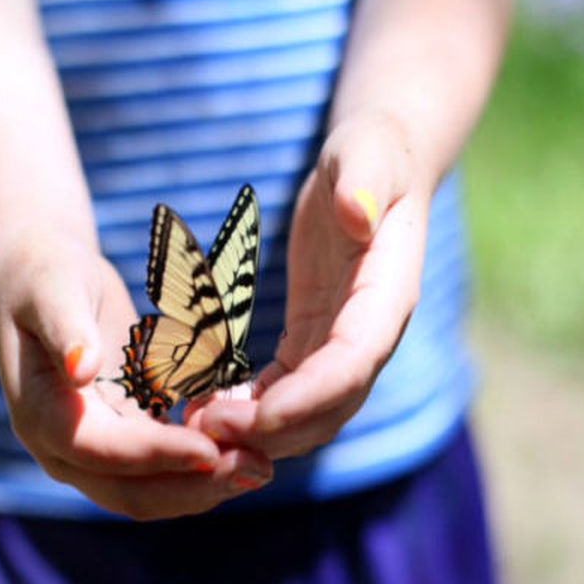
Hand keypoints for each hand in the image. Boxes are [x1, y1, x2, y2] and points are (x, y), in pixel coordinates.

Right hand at [0, 239, 272, 519]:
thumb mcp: (52, 290)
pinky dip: (202, 468)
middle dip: (192, 487)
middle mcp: (64, 448)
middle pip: (130, 492)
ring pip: (152, 492)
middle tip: (255, 468)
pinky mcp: (124, 439)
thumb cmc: (46, 276)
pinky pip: (165, 470)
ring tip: (260, 467)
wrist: (42, 279)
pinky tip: (246, 450)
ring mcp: (95, 452)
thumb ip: (67, 329)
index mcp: (42, 416)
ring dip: (205, 487)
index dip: (157, 455)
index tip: (210, 449)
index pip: (102, 452)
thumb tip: (81, 369)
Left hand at [189, 113, 433, 458]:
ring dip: (256, 430)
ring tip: (195, 428)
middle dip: (272, 430)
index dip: (306, 398)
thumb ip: (364, 181)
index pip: (352, 364)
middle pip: (330, 406)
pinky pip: (284, 390)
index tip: (254, 418)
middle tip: (204, 431)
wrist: (379, 164)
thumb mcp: (367, 153)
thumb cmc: (372, 153)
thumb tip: (358, 213)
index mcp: (388, 296)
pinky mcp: (315, 339)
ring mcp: (345, 343)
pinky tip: (202, 407)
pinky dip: (249, 406)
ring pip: (308, 411)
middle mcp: (372, 333)